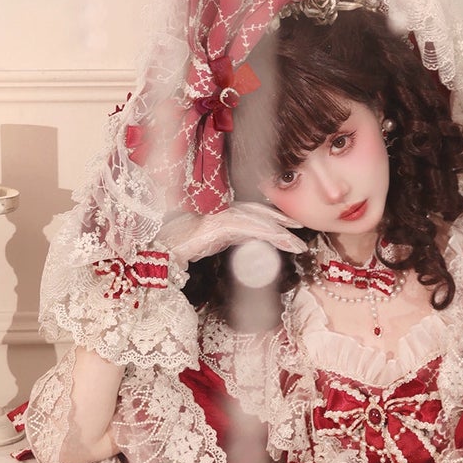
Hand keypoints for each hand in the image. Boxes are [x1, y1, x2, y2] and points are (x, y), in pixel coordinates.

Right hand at [153, 201, 303, 263]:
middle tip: (300, 228)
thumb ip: (230, 241)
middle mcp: (224, 213)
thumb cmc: (182, 248)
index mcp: (224, 217)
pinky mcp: (216, 226)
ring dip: (278, 230)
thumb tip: (250, 248)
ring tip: (295, 242)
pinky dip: (263, 231)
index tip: (292, 226)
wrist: (162, 251)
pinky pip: (245, 227)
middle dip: (281, 218)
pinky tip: (277, 238)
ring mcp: (220, 218)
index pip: (253, 213)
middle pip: (258, 211)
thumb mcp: (213, 245)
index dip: (273, 217)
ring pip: (256, 220)